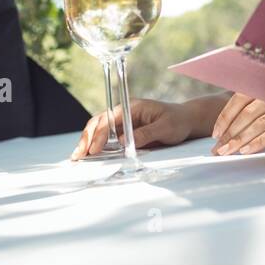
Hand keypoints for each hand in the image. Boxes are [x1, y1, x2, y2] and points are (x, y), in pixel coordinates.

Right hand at [70, 98, 198, 159]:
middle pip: (99, 123)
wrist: (186, 120)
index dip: (99, 134)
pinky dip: (97, 146)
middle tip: (78, 155)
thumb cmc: (177, 121)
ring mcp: (124, 122)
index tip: (93, 149)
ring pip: (100, 130)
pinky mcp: (125, 131)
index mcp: (132, 107)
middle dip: (87, 138)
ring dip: (88, 142)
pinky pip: (108, 138)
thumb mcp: (165, 128)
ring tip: (78, 157)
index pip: (109, 119)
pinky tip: (89, 155)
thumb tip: (123, 143)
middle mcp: (124, 112)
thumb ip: (145, 134)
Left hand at [211, 93, 264, 155]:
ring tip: (227, 153)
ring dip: (240, 139)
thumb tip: (239, 123)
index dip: (227, 114)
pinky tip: (247, 152)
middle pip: (247, 109)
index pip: (242, 95)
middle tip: (216, 150)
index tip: (216, 133)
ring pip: (259, 120)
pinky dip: (259, 141)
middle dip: (229, 131)